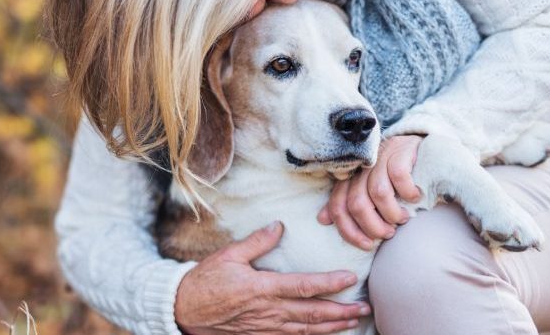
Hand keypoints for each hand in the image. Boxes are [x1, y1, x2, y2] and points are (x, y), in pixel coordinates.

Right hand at [175, 222, 370, 333]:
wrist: (184, 310)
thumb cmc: (205, 281)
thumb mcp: (228, 255)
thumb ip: (256, 242)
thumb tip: (278, 225)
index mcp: (262, 288)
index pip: (304, 287)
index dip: (329, 283)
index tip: (350, 278)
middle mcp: (268, 311)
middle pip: (312, 313)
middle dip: (342, 311)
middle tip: (365, 307)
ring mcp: (266, 328)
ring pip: (307, 329)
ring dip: (333, 326)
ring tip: (354, 321)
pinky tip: (325, 333)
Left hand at [317, 135, 422, 249]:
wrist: (419, 149)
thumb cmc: (393, 180)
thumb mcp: (368, 193)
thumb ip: (347, 205)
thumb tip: (322, 219)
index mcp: (349, 179)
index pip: (338, 206)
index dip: (349, 230)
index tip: (367, 244)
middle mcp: (361, 168)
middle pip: (357, 204)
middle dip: (373, 226)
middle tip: (388, 233)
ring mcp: (380, 158)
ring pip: (378, 193)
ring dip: (392, 214)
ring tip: (402, 219)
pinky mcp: (399, 151)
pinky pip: (399, 176)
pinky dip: (407, 192)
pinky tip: (414, 197)